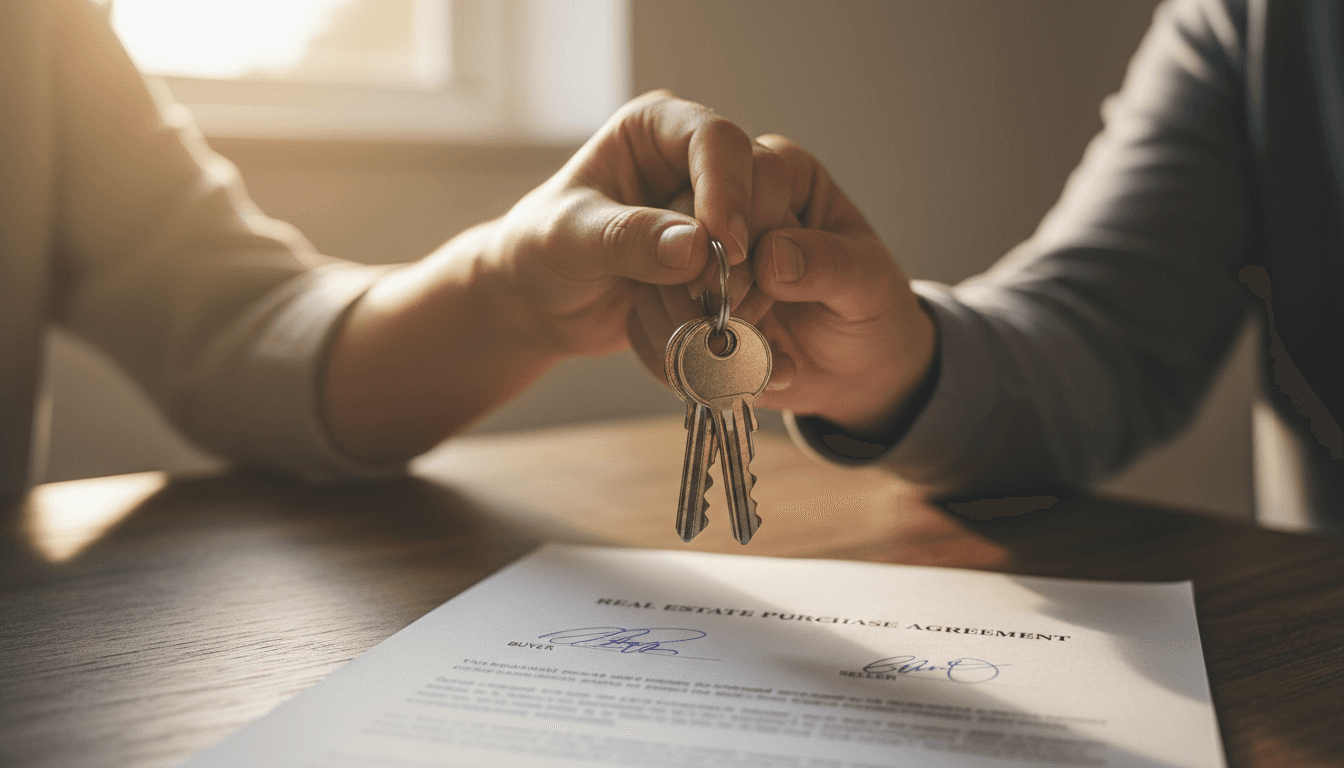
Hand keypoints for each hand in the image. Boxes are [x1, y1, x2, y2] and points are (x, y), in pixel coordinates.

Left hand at [322, 91, 755, 461]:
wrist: (543, 302)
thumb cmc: (542, 251)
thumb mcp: (569, 239)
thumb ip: (626, 238)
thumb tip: (695, 246)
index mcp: (659, 128)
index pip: (717, 140)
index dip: (729, 190)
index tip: (727, 245)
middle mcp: (699, 161)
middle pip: (764, 183)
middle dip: (744, 243)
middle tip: (713, 294)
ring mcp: (722, 212)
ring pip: (774, 233)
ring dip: (749, 281)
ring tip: (704, 316)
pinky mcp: (732, 259)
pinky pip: (766, 277)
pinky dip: (749, 306)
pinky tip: (717, 329)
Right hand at [628, 134, 935, 440]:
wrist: (855, 372)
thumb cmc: (871, 311)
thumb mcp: (868, 284)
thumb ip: (829, 264)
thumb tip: (772, 257)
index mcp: (783, 175)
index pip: (743, 169)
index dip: (737, 213)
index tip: (739, 257)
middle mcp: (732, 203)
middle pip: (687, 214)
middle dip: (709, 273)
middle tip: (734, 318)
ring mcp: (697, 254)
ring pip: (661, 271)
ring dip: (692, 320)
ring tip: (740, 356)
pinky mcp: (677, 301)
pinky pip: (654, 319)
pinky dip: (684, 353)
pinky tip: (721, 376)